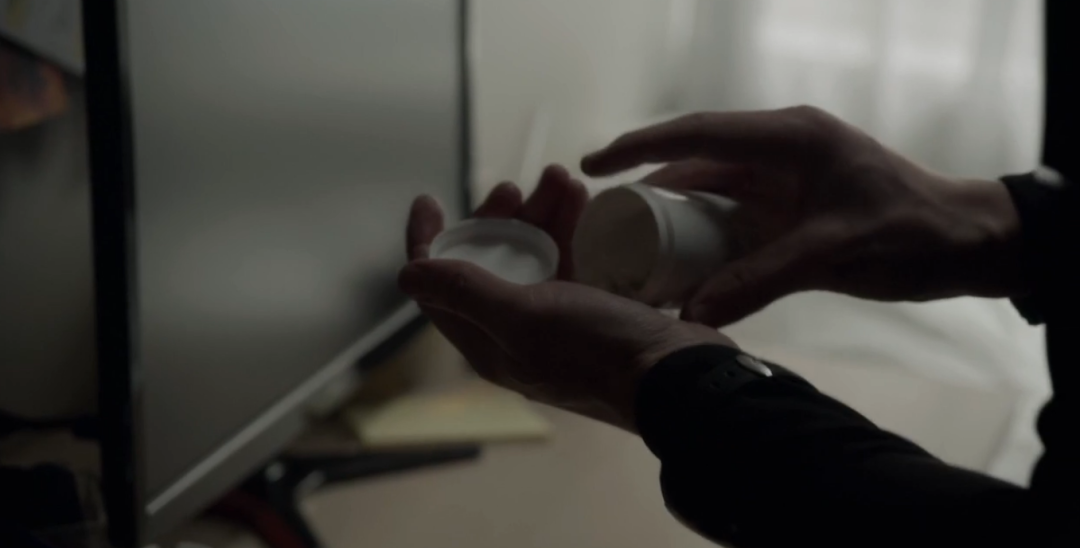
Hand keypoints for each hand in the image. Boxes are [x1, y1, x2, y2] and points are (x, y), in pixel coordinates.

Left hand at [403, 165, 732, 430]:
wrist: (677, 378)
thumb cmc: (597, 351)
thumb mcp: (524, 316)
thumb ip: (466, 292)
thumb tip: (408, 275)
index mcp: (488, 342)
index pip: (439, 289)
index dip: (427, 243)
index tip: (428, 200)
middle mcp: (516, 331)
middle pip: (489, 264)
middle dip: (496, 218)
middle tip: (512, 187)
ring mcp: (556, 319)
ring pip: (534, 254)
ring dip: (540, 213)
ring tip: (561, 178)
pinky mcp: (594, 308)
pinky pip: (570, 258)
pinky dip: (572, 227)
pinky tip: (583, 199)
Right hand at [582, 106, 1024, 326]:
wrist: (970, 242)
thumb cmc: (912, 232)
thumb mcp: (834, 250)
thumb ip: (762, 278)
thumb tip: (690, 312)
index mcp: (789, 138)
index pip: (698, 134)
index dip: (639, 146)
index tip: (592, 165)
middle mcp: (781, 150)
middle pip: (697, 160)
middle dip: (647, 184)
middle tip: (601, 216)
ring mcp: (786, 179)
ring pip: (712, 191)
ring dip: (674, 215)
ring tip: (629, 243)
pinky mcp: (793, 209)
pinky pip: (734, 218)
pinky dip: (705, 238)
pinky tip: (680, 263)